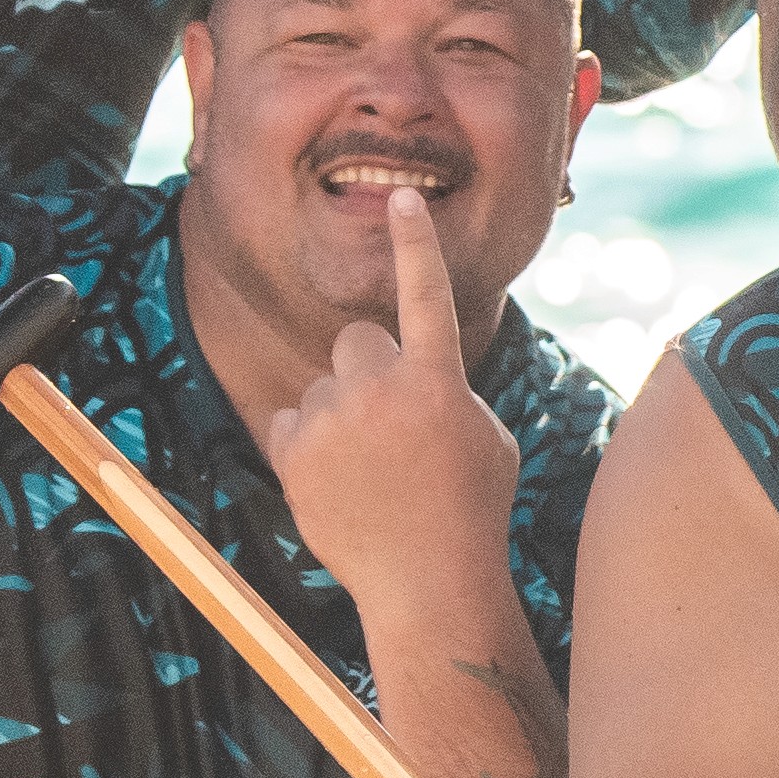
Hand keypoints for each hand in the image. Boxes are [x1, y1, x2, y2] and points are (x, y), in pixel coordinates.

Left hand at [267, 188, 520, 603]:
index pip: (426, 291)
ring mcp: (333, 420)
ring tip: (371, 470)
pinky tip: (340, 482)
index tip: (402, 196)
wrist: (428, 581)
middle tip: (388, 419)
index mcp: (437, 380)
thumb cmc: (471, 510)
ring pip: (326, 385)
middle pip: (357, 340)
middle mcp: (381, 389)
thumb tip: (418, 374)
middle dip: (369, 369)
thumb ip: (448, 391)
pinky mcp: (294, 452)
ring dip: (342, 413)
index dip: (415, 241)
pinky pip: (293, 419)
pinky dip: (311, 445)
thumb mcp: (485, 437)